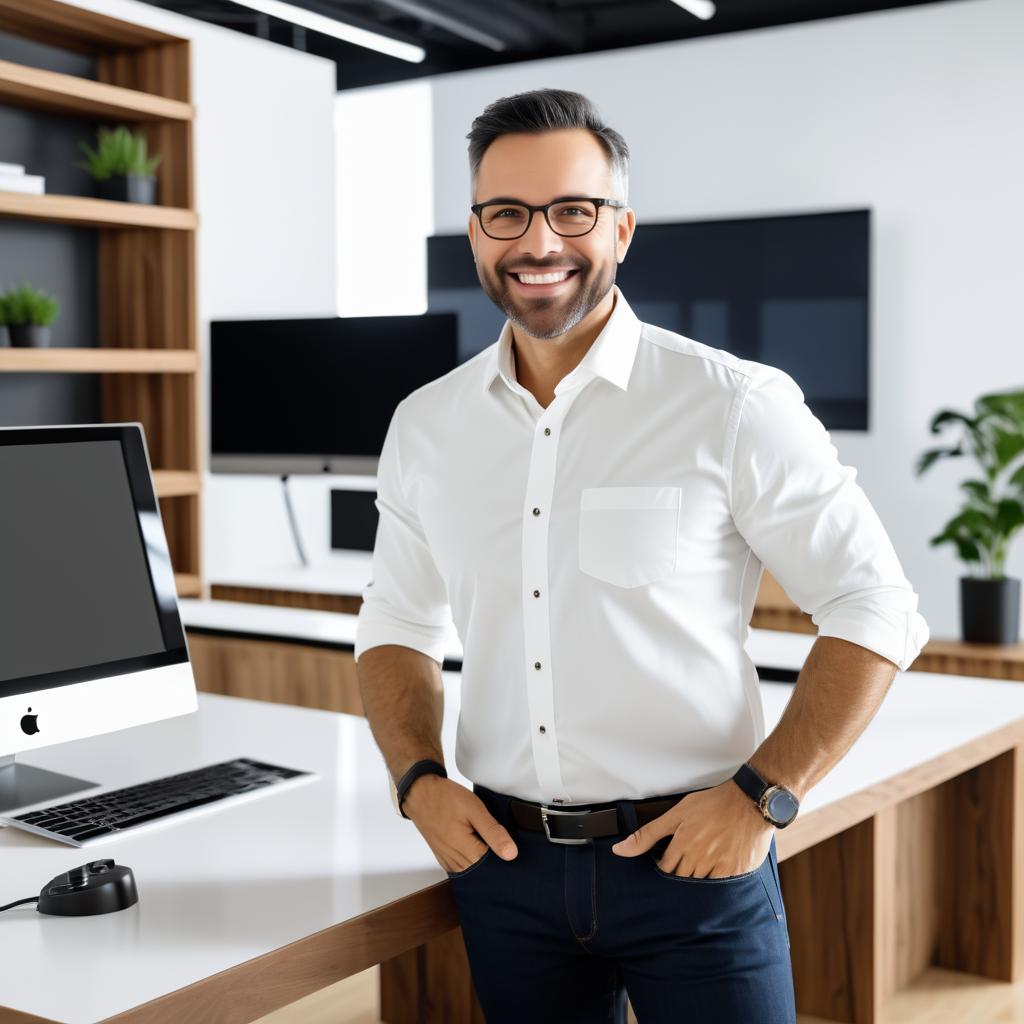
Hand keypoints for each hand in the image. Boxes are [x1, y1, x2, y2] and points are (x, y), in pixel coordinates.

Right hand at [401, 774, 518, 872]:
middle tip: (495, 835)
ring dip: (481, 857)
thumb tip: (511, 854)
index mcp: (466, 852)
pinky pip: (462, 866)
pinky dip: (470, 858)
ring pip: (473, 869)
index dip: (503, 853)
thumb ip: (493, 832)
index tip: (505, 840)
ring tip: (483, 836)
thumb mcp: (475, 809)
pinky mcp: (444, 857)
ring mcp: (448, 861)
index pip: (495, 867)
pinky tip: (473, 842)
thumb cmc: (446, 798)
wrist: (420, 794)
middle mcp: (456, 862)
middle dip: (493, 857)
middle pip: (484, 870)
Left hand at [611, 779, 773, 877]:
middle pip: (682, 879)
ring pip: (700, 885)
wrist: (749, 801)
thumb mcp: (676, 813)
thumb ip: (647, 834)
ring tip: (704, 863)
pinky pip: (721, 887)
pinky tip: (719, 869)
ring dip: (698, 878)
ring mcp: (719, 867)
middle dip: (680, 874)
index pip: (665, 870)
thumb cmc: (713, 804)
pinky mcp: (737, 872)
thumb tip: (619, 850)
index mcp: (682, 844)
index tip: (670, 860)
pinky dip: (718, 882)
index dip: (665, 866)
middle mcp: (700, 858)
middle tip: (689, 860)